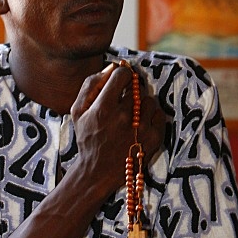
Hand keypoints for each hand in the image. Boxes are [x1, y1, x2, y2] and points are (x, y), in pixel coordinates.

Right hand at [70, 63, 165, 201]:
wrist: (98, 171)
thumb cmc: (88, 138)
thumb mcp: (78, 111)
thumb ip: (91, 84)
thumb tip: (112, 66)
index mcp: (103, 109)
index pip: (123, 75)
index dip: (122, 74)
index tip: (120, 81)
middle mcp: (124, 118)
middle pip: (137, 87)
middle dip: (131, 91)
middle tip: (123, 102)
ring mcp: (141, 129)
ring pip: (149, 100)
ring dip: (141, 104)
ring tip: (131, 116)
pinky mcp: (154, 139)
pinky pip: (159, 114)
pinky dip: (151, 117)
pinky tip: (140, 125)